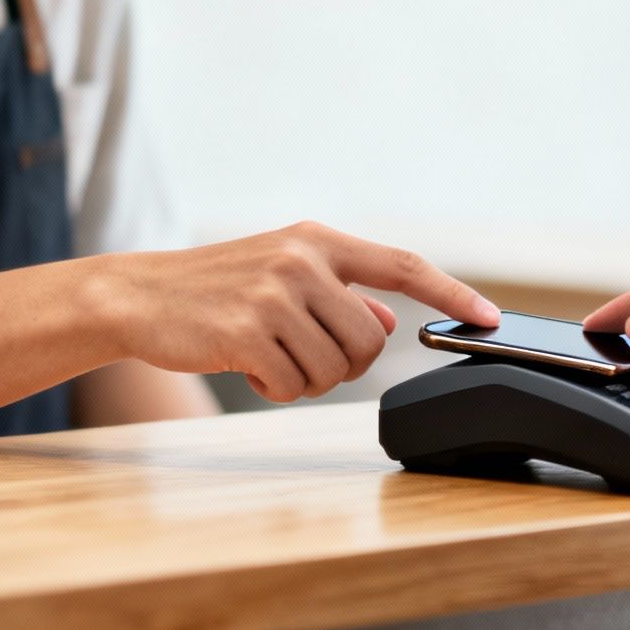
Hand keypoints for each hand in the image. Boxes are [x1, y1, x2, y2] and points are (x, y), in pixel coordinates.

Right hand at [115, 222, 500, 402]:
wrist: (138, 296)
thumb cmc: (214, 289)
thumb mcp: (283, 275)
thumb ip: (340, 293)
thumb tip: (388, 320)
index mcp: (317, 241)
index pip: (403, 266)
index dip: (452, 294)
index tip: (491, 317)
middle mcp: (302, 261)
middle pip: (371, 339)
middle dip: (345, 363)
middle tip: (301, 355)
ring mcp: (274, 295)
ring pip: (335, 368)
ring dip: (305, 378)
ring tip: (266, 356)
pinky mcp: (246, 332)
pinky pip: (293, 384)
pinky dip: (275, 389)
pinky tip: (247, 368)